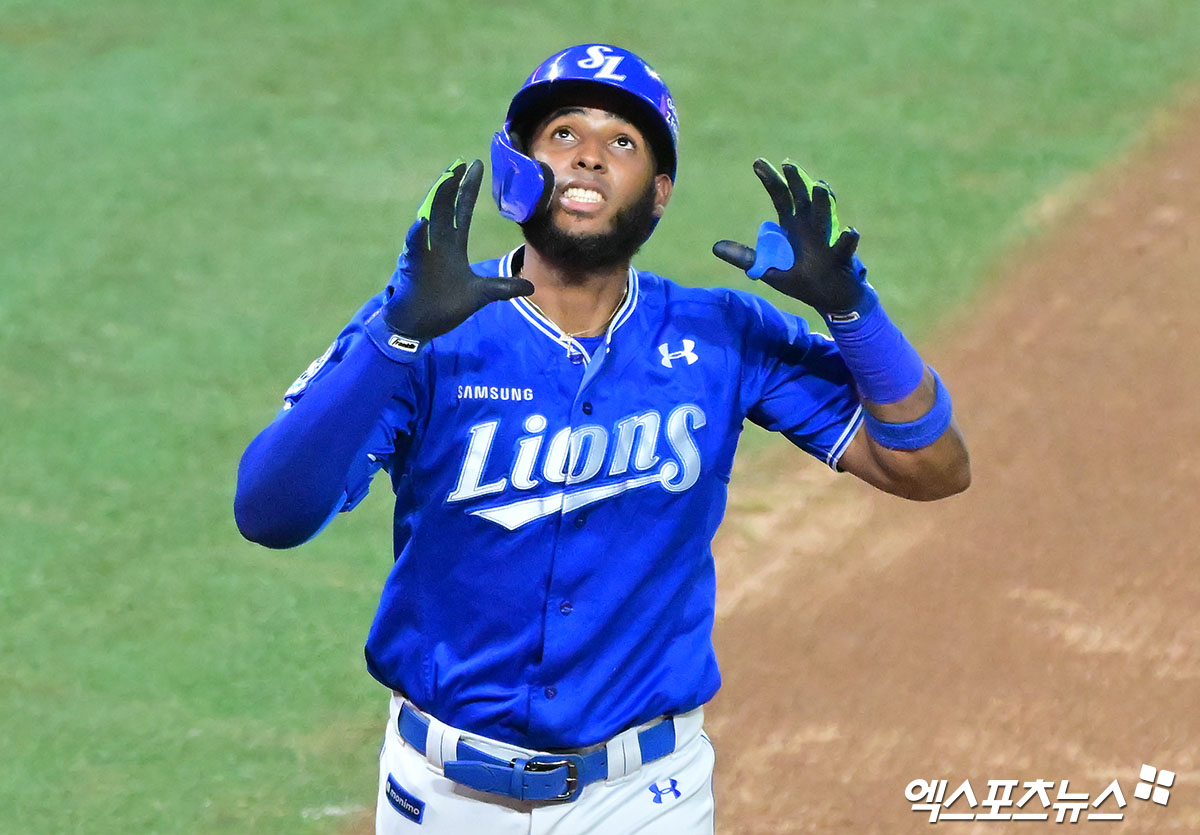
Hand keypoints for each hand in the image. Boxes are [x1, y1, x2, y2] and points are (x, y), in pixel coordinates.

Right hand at [382, 159, 533, 340]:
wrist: (420, 326)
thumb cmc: (443, 307)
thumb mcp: (480, 295)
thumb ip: (503, 288)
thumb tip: (530, 287)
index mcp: (453, 246)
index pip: (462, 210)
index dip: (468, 188)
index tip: (476, 165)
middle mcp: (438, 244)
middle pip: (446, 207)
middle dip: (453, 184)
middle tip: (461, 162)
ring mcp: (425, 254)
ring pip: (430, 220)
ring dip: (437, 200)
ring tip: (446, 178)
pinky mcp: (414, 269)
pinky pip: (415, 249)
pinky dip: (418, 236)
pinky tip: (422, 222)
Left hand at [714, 159, 867, 318]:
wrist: (832, 297)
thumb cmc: (801, 280)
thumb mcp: (768, 268)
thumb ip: (745, 257)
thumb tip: (715, 246)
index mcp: (792, 226)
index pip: (780, 197)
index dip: (770, 180)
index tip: (757, 163)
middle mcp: (810, 226)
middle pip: (803, 199)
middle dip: (797, 182)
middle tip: (788, 165)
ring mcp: (827, 239)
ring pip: (825, 216)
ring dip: (823, 202)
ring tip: (820, 186)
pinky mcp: (841, 257)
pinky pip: (845, 246)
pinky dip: (848, 238)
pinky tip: (849, 231)